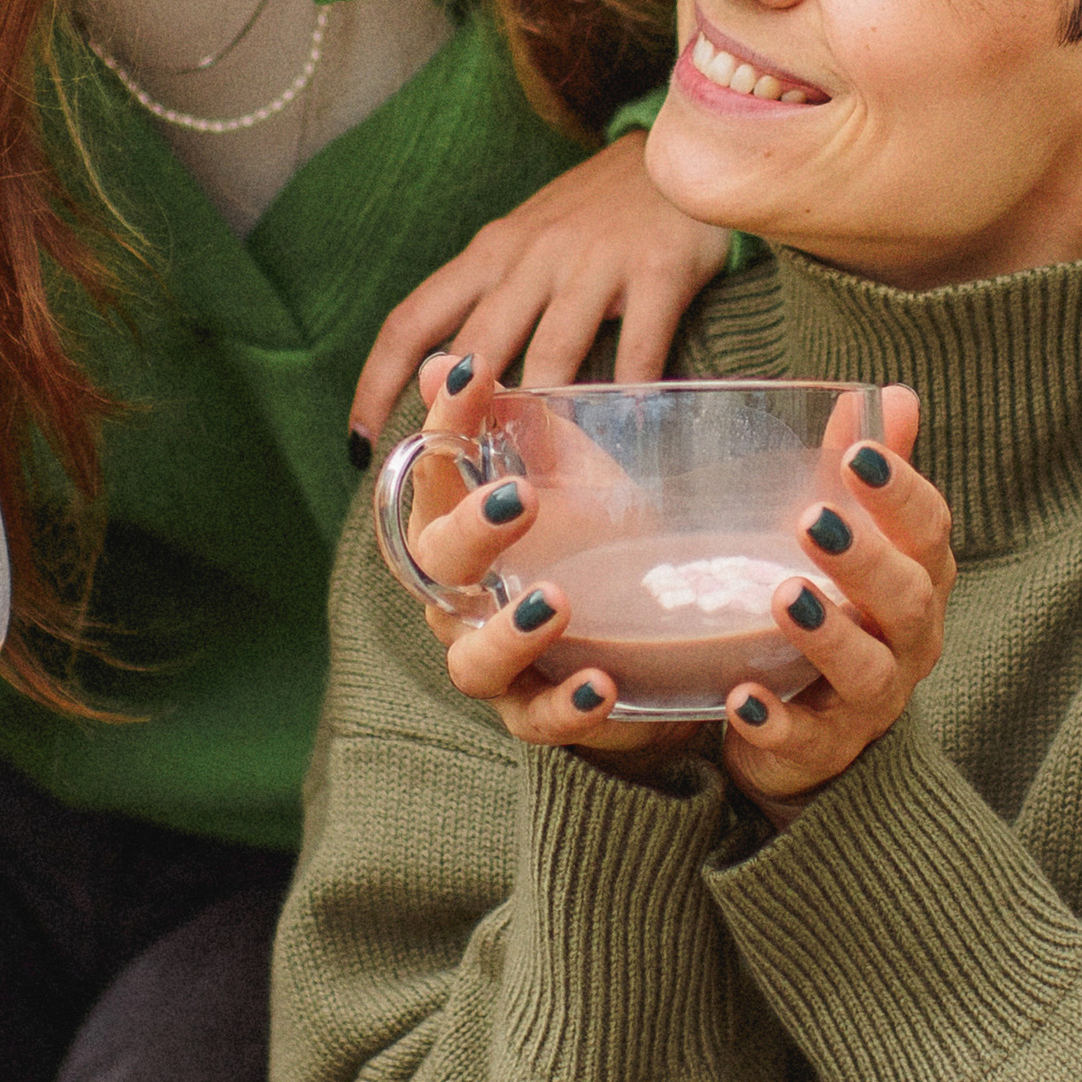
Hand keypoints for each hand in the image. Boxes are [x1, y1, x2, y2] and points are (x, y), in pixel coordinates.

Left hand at [347, 134, 728, 456]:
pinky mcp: (657, 269)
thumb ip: (493, 303)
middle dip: (460, 421)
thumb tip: (447, 383)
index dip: (377, 384)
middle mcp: (531, 257)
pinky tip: (627, 443)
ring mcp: (594, 263)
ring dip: (540, 422)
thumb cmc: (600, 212)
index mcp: (490, 254)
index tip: (357, 442)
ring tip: (534, 482)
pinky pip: (639, 350)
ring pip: (551, 356)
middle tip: (455, 486)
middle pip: (475, 350)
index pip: (412, 321)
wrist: (684, 149)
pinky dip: (630, 401)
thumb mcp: (531, 244)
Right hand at [406, 354, 699, 771]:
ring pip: (472, 660)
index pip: (434, 471)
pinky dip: (567, 706)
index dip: (446, 422)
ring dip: (509, 632)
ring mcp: (494, 665)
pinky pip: (540, 722)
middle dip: (472, 530)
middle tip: (521, 496)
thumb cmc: (593, 545)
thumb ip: (517, 425)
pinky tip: (602, 684)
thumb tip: (450, 360)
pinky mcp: (539, 716)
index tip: (474, 372)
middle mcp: (457, 600)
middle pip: (438, 568)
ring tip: (556, 602)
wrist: (647, 643)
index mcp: (456, 530)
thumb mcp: (568, 474)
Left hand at [712, 394, 952, 816]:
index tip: (857, 454)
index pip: (930, 530)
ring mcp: (868, 702)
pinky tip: (740, 697)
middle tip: (812, 520)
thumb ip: (869, 473)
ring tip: (783, 598)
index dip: (901, 492)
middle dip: (866, 559)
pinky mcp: (821, 750)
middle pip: (907, 600)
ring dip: (828, 637)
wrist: (811, 732)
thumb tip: (895, 392)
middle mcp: (909, 642)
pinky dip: (776, 722)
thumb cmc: (839, 614)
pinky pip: (805, 741)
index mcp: (919, 580)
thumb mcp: (853, 542)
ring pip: (868, 673)